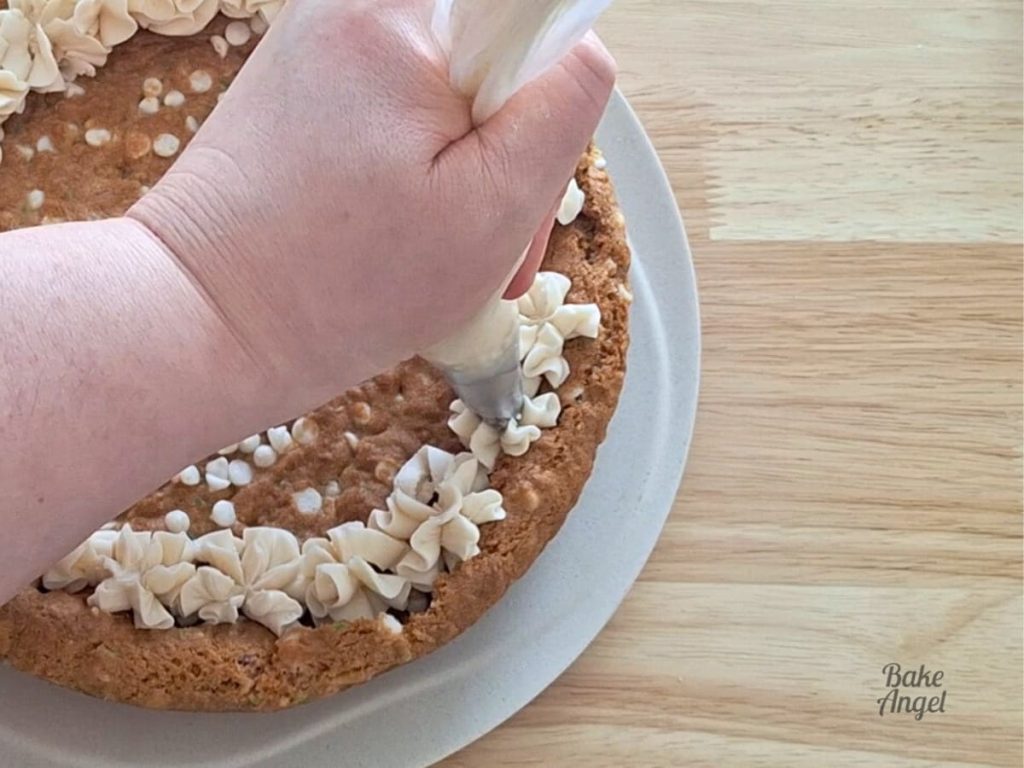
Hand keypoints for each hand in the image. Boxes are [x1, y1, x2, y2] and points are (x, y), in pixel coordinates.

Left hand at [129, 0, 614, 402]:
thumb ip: (560, 109)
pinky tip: (402, 226)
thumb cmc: (342, 284)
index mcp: (401, 18)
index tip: (520, 172)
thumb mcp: (489, 208)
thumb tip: (581, 51)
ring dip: (467, 171)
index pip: (533, 18)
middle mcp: (356, 6)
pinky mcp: (309, 80)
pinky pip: (404, 106)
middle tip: (489, 245)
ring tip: (439, 248)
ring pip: (452, 89)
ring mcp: (325, 40)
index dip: (547, 100)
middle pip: (495, 57)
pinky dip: (421, 167)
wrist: (206, 320)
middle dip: (508, 153)